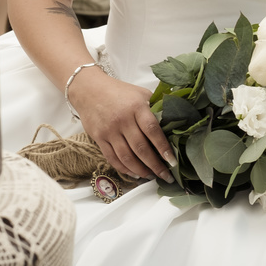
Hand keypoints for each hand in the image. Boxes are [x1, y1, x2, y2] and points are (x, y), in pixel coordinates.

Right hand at [67, 68, 174, 182]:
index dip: (163, 147)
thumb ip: (156, 107)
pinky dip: (124, 169)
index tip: (172, 161)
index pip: (152, 130)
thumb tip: (176, 122)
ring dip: (141, 170)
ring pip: (126, 157)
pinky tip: (134, 173)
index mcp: (137, 107)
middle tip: (166, 176)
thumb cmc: (120, 92)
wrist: (90, 89)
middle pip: (140, 148)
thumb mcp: (141, 94)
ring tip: (151, 176)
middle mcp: (123, 120)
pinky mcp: (99, 138)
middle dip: (155, 165)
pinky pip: (112, 158)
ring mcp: (109, 130)